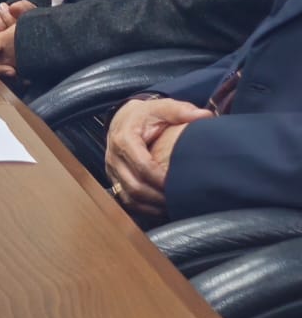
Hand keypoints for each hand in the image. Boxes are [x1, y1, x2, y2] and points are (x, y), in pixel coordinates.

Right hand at [0, 0, 33, 80]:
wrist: (37, 33)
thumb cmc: (26, 20)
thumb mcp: (26, 12)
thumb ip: (22, 7)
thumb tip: (12, 8)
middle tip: (9, 69)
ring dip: (2, 74)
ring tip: (16, 75)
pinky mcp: (5, 69)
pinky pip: (4, 78)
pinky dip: (14, 80)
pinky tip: (25, 79)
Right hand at [105, 97, 212, 216]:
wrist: (124, 118)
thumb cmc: (147, 115)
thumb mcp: (162, 108)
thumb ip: (182, 111)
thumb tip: (205, 116)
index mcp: (124, 138)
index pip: (142, 166)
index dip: (162, 179)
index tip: (182, 185)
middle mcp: (113, 156)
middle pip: (134, 186)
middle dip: (158, 198)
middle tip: (182, 202)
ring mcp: (112, 170)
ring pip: (129, 197)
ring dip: (152, 206)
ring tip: (174, 207)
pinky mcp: (114, 179)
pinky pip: (126, 200)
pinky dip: (144, 209)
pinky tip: (162, 209)